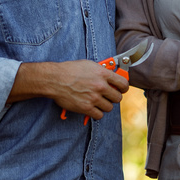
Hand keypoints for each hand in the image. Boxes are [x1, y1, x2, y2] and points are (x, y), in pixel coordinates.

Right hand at [11, 60, 128, 119]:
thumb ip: (101, 71)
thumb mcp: (88, 65)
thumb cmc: (70, 70)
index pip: (123, 84)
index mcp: (102, 74)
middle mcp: (100, 86)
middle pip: (117, 98)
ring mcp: (93, 98)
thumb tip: (110, 77)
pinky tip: (92, 108)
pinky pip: (99, 115)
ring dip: (105, 105)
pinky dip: (97, 113)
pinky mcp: (86, 108)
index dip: (123, 88)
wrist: (55, 79)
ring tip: (98, 102)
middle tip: (108, 96)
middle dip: (114, 97)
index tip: (121, 89)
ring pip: (109, 108)